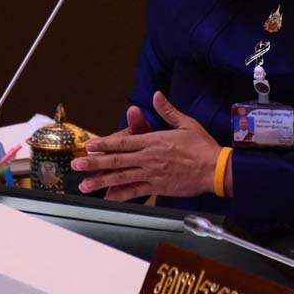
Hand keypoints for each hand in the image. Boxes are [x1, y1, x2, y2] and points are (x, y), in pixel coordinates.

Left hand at [71, 91, 222, 200]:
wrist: (216, 169)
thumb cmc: (202, 146)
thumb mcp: (185, 123)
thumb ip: (167, 110)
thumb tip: (156, 96)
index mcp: (154, 141)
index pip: (123, 141)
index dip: (104, 144)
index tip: (89, 145)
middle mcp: (149, 158)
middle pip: (116, 160)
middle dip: (94, 163)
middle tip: (77, 165)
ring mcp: (152, 174)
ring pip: (121, 178)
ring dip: (101, 181)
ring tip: (85, 185)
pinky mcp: (158, 188)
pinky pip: (136, 192)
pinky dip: (121, 195)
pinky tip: (108, 197)